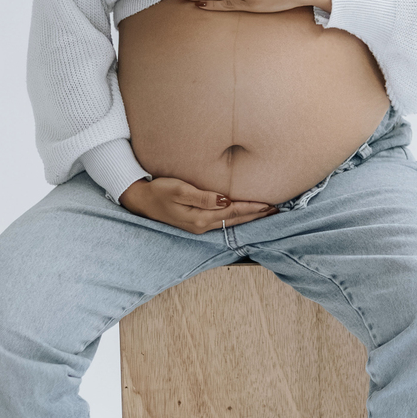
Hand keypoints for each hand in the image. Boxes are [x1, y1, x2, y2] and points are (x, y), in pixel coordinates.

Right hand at [118, 176, 277, 231]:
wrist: (140, 200)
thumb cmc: (159, 190)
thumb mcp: (179, 190)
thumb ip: (203, 197)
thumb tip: (225, 201)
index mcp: (200, 218)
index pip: (233, 213)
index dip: (252, 208)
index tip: (269, 204)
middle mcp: (202, 226)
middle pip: (236, 221)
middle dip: (256, 215)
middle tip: (276, 210)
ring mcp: (199, 227)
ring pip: (230, 223)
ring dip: (248, 218)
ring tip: (265, 213)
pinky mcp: (196, 223)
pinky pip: (222, 222)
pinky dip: (236, 218)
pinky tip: (243, 215)